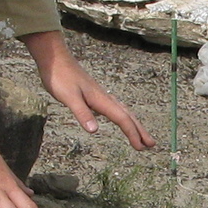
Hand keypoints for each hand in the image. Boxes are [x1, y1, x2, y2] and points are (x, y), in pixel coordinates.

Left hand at [25, 32, 153, 148]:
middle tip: (152, 145)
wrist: (56, 59)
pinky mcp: (94, 95)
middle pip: (128, 116)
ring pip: (123, 111)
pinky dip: (123, 117)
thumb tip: (94, 131)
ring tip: (142, 136)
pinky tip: (121, 119)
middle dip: (140, 131)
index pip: (122, 119)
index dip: (132, 134)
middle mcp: (105, 98)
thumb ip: (82, 113)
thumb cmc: (61, 77)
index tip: (140, 148)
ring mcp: (100, 96)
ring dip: (134, 124)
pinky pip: (115, 108)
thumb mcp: (69, 97)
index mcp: (101, 100)